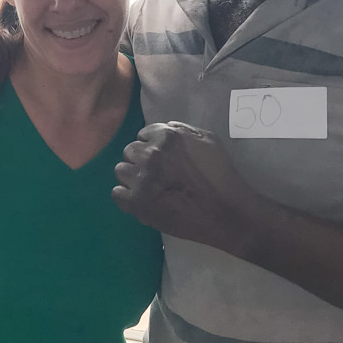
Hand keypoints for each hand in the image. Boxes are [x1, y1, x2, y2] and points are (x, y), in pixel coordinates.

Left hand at [112, 121, 262, 250]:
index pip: (143, 134)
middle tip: (157, 173)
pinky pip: (117, 193)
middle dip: (141, 160)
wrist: (225, 213)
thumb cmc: (220, 175)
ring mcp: (141, 180)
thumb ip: (182, 130)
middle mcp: (150, 155)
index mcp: (167, 137)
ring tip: (149, 186)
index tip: (163, 158)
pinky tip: (141, 198)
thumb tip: (163, 129)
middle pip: (130, 151)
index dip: (153, 146)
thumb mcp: (207, 140)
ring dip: (132, 176)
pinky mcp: (137, 203)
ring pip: (121, 170)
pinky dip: (126, 196)